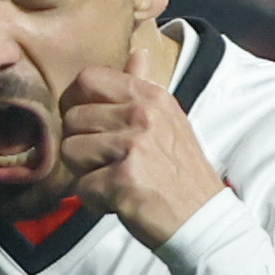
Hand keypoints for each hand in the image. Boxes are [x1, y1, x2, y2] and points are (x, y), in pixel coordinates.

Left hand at [59, 47, 224, 247]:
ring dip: (86, 174)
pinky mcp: (123, 179)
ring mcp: (133, 145)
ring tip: (115, 182)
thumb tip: (137, 53)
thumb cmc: (180, 174)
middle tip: (108, 164)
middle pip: (72, 118)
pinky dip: (95, 201)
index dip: (76, 103)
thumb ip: (143, 88)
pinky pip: (81, 186)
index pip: (88, 78)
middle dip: (81, 147)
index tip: (89, 127)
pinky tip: (120, 202)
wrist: (204, 221)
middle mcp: (142, 115)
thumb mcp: (169, 121)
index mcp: (151, 96)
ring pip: (71, 151)